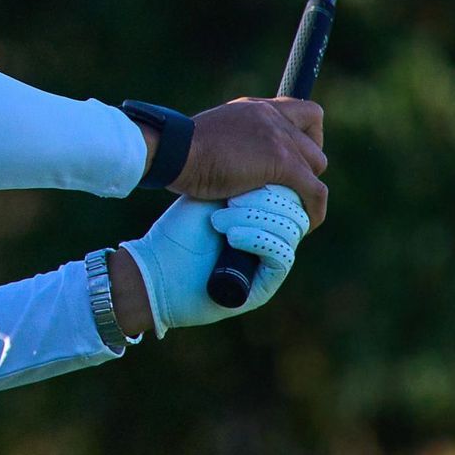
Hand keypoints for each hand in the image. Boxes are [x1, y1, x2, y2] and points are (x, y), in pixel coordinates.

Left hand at [115, 185, 307, 333]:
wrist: (157, 267)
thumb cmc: (182, 228)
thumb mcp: (219, 197)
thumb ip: (255, 182)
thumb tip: (287, 169)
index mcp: (264, 214)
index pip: (293, 193)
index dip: (274, 184)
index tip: (240, 176)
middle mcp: (272, 238)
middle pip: (296, 210)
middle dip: (266, 199)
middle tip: (229, 201)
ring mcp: (270, 261)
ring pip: (291, 230)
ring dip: (256, 218)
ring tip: (220, 221)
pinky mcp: (266, 285)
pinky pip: (283, 256)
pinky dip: (259, 239)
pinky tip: (232, 237)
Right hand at [173, 100, 326, 229]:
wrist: (175, 152)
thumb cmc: (181, 151)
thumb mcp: (216, 136)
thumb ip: (237, 142)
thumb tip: (241, 166)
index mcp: (256, 108)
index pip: (305, 112)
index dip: (308, 137)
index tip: (295, 158)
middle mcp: (272, 115)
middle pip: (314, 143)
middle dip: (307, 168)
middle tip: (287, 189)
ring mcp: (279, 138)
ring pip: (317, 165)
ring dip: (308, 187)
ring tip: (293, 207)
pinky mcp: (281, 162)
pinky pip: (314, 189)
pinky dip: (315, 209)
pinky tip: (308, 223)